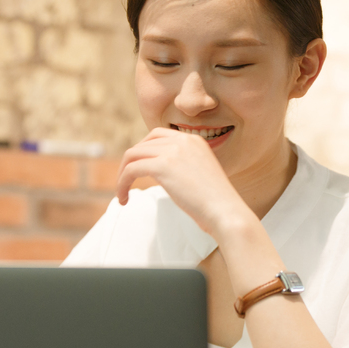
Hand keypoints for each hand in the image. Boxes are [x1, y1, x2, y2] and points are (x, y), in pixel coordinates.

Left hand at [116, 127, 251, 236]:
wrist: (226, 212)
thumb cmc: (217, 203)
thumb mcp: (201, 174)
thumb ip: (184, 166)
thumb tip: (164, 173)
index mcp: (194, 140)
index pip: (158, 135)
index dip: (144, 150)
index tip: (139, 168)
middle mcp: (183, 140)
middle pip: (143, 143)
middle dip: (130, 160)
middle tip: (127, 179)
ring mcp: (173, 151)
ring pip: (133, 155)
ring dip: (123, 174)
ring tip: (123, 193)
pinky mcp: (162, 166)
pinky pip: (131, 170)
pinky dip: (122, 183)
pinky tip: (124, 199)